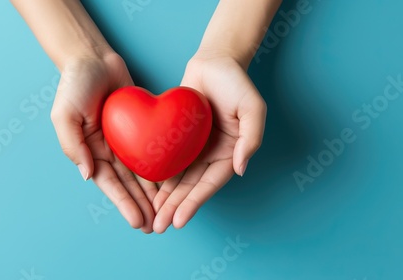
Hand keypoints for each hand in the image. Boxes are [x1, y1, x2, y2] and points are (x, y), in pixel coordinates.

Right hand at [51, 51, 156, 232]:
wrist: (93, 58)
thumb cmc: (74, 85)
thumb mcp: (64, 114)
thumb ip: (72, 145)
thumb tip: (87, 175)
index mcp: (89, 151)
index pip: (109, 184)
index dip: (123, 203)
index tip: (137, 220)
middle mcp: (108, 150)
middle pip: (128, 184)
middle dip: (140, 205)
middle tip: (155, 225)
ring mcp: (125, 139)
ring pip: (141, 172)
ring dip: (151, 193)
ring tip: (164, 211)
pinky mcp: (140, 126)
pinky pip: (152, 150)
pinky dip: (160, 167)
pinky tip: (171, 183)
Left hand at [152, 51, 266, 232]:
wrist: (215, 61)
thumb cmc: (237, 82)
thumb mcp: (253, 108)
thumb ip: (251, 139)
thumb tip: (240, 169)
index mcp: (230, 153)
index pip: (210, 184)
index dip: (195, 203)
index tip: (179, 221)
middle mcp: (211, 154)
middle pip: (191, 187)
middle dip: (176, 208)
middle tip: (159, 226)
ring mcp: (194, 147)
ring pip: (178, 178)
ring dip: (166, 199)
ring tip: (152, 216)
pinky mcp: (178, 136)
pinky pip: (168, 159)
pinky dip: (159, 176)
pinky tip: (148, 190)